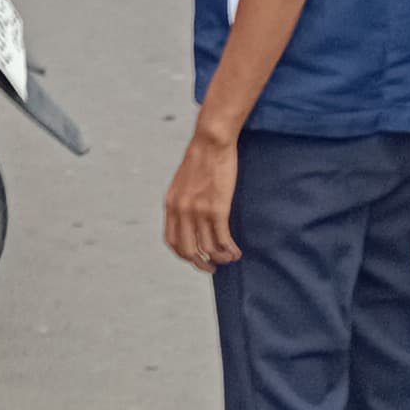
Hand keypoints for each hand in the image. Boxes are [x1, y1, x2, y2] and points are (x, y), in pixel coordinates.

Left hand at [164, 124, 240, 270]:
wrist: (211, 141)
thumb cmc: (201, 158)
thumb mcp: (182, 182)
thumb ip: (182, 201)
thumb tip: (189, 219)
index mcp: (172, 204)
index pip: (172, 241)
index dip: (184, 254)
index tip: (196, 258)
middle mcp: (182, 211)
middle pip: (188, 250)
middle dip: (200, 264)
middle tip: (211, 268)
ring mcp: (198, 211)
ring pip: (208, 248)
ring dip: (220, 258)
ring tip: (230, 257)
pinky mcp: (217, 208)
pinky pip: (223, 240)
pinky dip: (230, 250)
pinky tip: (237, 252)